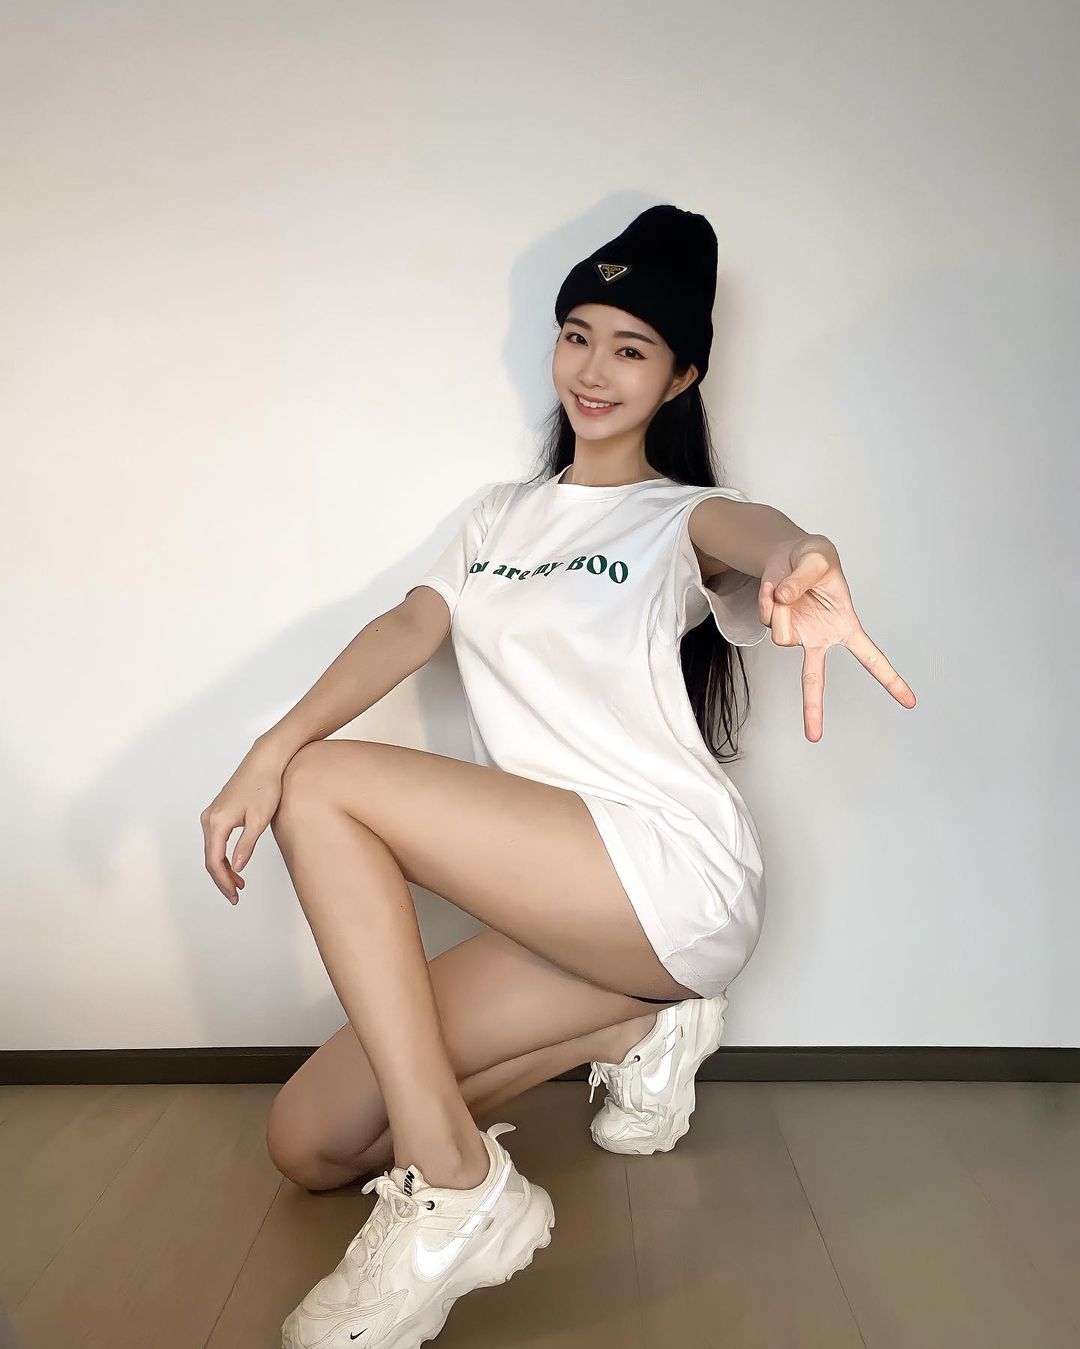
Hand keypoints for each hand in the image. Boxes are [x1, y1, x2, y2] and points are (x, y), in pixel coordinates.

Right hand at [199, 746, 284, 902]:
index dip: (223, 881)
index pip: (214, 860)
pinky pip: (216, 840)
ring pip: (212, 849)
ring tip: (239, 884)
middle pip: (210, 858)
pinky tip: (236, 863)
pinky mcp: (218, 811)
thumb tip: (236, 868)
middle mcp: (209, 818)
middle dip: (222, 879)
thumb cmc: (265, 786)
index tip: (234, 895)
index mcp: (217, 822)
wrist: (266, 761)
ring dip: (223, 868)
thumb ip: (246, 846)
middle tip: (236, 896)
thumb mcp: (259, 820)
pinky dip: (223, 855)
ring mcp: (211, 814)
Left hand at [760, 536, 916, 742]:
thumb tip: (784, 601)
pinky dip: (767, 600)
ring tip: (787, 588)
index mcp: (845, 626)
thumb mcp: (816, 558)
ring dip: (781, 608)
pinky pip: (766, 619)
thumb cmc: (813, 559)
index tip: (909, 702)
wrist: (788, 555)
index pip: (870, 656)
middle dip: (813, 708)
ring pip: (781, 634)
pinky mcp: (775, 627)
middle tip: (816, 738)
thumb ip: (802, 579)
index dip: (889, 679)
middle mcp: (820, 638)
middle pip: (816, 679)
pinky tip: (775, 589)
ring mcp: (796, 635)